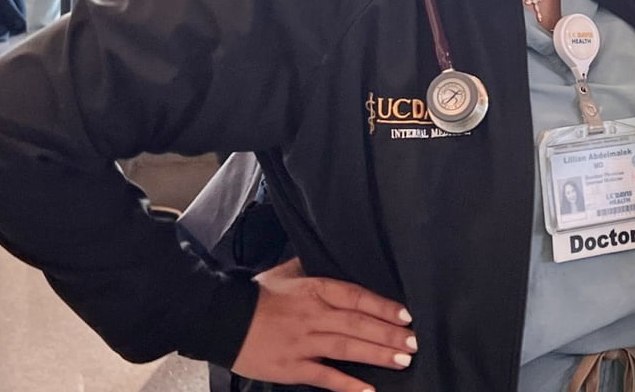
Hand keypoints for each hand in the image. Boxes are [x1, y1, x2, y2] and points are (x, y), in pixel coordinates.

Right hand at [231, 258, 415, 391]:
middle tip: (414, 343)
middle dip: (389, 334)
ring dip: (377, 355)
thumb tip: (332, 256)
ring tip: (402, 360)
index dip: (383, 306)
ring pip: (347, 348)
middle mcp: (313, 315)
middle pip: (358, 323)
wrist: (220, 318)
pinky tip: (368, 391)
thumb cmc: (256, 294)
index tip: (406, 316)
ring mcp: (303, 342)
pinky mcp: (291, 367)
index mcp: (314, 289)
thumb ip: (313, 267)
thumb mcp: (287, 272)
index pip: (357, 296)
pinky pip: (324, 376)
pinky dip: (347, 384)